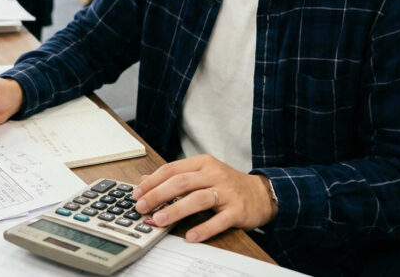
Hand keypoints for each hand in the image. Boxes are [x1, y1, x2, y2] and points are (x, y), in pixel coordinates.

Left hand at [131, 155, 277, 242]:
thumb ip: (175, 176)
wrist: (261, 193)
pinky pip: (218, 221)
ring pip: (197, 199)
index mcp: (202, 163)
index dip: (152, 182)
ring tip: (159, 220)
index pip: (172, 169)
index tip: (137, 194)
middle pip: (181, 182)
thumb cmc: (227, 185)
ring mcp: (226, 192)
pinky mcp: (237, 210)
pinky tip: (190, 236)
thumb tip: (145, 180)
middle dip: (158, 195)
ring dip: (175, 210)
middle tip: (142, 207)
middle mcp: (214, 174)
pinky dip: (203, 229)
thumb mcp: (202, 174)